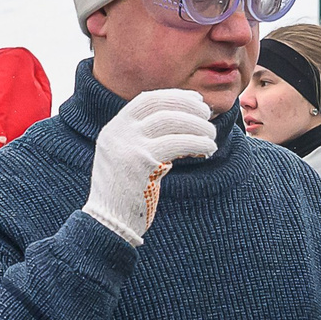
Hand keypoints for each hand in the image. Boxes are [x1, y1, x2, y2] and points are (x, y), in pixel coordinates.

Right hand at [84, 90, 216, 247]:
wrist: (109, 222)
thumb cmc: (126, 193)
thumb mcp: (127, 157)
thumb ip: (145, 139)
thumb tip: (183, 119)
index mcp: (114, 129)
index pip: (147, 100)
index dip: (175, 96)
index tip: (196, 101)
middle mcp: (118, 132)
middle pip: (161, 106)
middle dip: (189, 107)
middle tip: (208, 117)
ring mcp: (128, 146)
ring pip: (171, 121)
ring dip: (197, 126)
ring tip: (211, 137)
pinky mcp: (142, 162)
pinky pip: (177, 143)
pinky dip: (197, 142)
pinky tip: (208, 149)